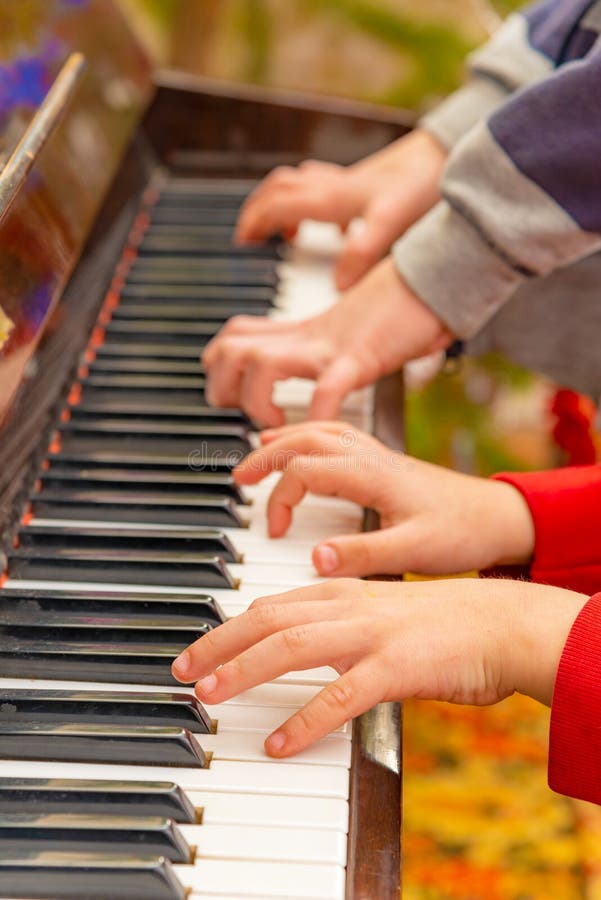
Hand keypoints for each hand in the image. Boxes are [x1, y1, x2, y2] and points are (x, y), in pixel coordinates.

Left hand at [171, 578, 586, 757]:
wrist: (501, 621)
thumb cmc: (441, 621)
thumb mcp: (378, 611)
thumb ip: (336, 622)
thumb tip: (297, 642)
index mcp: (342, 592)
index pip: (269, 605)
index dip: (227, 627)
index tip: (197, 649)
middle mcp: (347, 607)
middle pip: (267, 620)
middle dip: (217, 644)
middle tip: (181, 671)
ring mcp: (370, 635)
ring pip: (291, 647)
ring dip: (243, 670)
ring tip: (209, 695)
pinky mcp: (396, 667)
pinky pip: (340, 697)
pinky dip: (305, 721)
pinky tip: (279, 743)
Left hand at [202, 258, 452, 425]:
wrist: (437, 276)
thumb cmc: (401, 308)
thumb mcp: (349, 329)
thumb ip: (330, 346)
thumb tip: (326, 374)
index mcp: (302, 331)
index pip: (233, 338)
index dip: (219, 368)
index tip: (232, 398)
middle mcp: (307, 335)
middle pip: (231, 349)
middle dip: (223, 387)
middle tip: (246, 415)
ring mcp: (330, 344)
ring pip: (261, 363)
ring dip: (257, 401)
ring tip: (275, 424)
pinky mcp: (360, 356)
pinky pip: (327, 387)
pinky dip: (315, 413)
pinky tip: (317, 427)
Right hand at [234, 421, 536, 576]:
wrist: (502, 518)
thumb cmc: (463, 533)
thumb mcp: (414, 551)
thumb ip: (363, 555)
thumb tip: (315, 558)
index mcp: (372, 474)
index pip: (305, 470)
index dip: (280, 497)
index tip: (276, 531)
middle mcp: (371, 457)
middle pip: (305, 438)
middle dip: (266, 454)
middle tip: (239, 478)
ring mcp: (378, 456)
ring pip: (320, 430)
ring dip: (284, 438)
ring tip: (258, 454)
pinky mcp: (385, 463)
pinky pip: (337, 435)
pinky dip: (309, 437)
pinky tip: (305, 451)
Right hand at [235, 130, 446, 289]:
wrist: (449, 153)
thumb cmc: (420, 184)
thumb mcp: (389, 223)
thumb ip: (361, 253)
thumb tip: (338, 285)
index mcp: (329, 198)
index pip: (275, 206)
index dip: (253, 223)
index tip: (242, 244)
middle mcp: (332, 186)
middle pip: (278, 189)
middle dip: (258, 210)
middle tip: (251, 235)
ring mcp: (348, 182)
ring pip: (300, 186)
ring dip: (284, 205)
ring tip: (287, 233)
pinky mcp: (366, 184)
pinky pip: (329, 190)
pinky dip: (320, 206)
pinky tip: (338, 226)